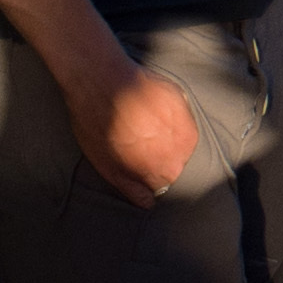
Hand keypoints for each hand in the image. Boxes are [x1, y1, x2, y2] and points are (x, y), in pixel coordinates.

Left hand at [69, 62, 201, 206]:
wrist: (100, 79)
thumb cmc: (97, 123)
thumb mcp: (106, 165)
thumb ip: (131, 188)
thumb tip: (148, 203)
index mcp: (161, 171)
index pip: (163, 183)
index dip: (146, 173)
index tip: (133, 160)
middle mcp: (180, 151)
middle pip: (175, 163)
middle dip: (159, 154)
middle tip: (136, 138)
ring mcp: (185, 124)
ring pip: (181, 141)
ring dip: (167, 135)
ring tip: (143, 123)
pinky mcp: (184, 101)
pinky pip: (182, 117)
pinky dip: (170, 116)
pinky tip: (150, 109)